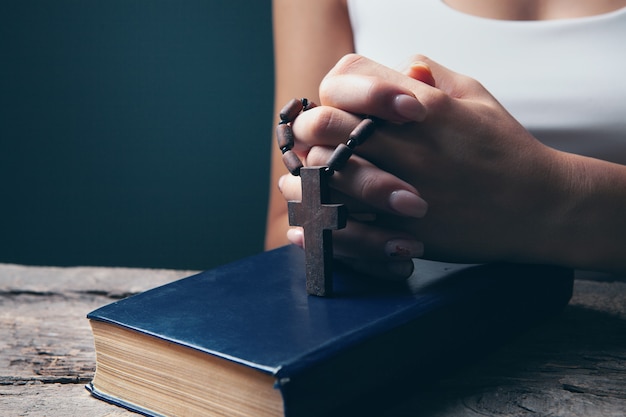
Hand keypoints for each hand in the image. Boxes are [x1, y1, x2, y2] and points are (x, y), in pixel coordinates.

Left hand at [285, 54, 573, 268]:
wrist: (540, 207)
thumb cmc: (505, 147)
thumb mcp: (475, 97)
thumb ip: (433, 76)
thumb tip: (399, 66)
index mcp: (422, 105)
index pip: (349, 78)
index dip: (334, 90)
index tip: (337, 105)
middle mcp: (408, 144)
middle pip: (327, 125)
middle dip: (309, 130)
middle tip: (311, 142)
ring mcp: (405, 188)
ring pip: (327, 176)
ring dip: (302, 177)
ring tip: (294, 181)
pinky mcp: (406, 230)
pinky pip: (346, 226)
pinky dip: (319, 224)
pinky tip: (303, 224)